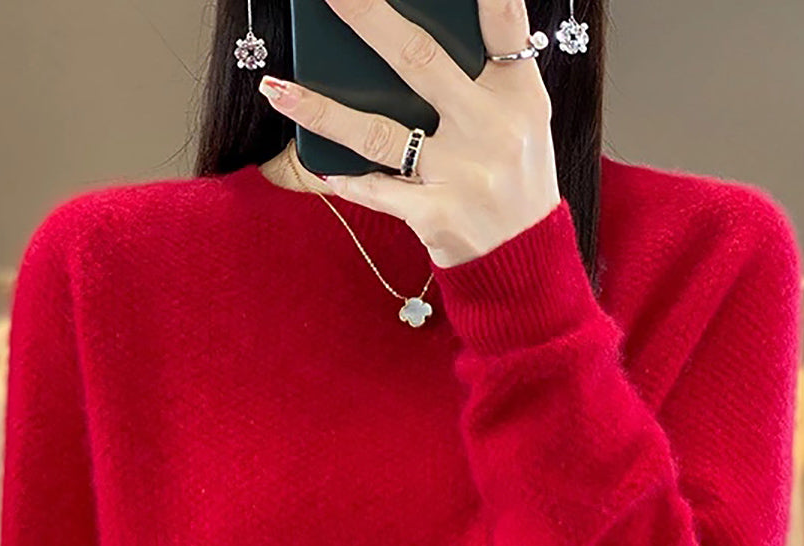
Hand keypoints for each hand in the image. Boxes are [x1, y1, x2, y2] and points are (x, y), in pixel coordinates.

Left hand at [258, 0, 561, 269]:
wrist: (525, 263)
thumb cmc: (516, 181)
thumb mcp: (522, 122)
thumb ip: (485, 77)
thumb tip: (410, 41)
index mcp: (518, 95)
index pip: (503, 23)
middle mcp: (491, 129)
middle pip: (420, 61)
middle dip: (369, 19)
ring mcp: (461, 175)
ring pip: (377, 132)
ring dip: (322, 110)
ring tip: (278, 90)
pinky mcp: (435, 215)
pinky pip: (376, 189)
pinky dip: (345, 176)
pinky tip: (314, 160)